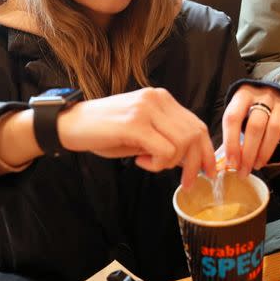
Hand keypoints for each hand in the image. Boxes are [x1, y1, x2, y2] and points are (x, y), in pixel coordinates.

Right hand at [57, 87, 215, 187]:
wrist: (70, 124)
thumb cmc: (105, 130)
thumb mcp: (142, 132)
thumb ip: (166, 138)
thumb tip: (192, 159)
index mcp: (162, 98)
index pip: (197, 125)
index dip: (208, 151)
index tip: (209, 172)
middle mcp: (158, 99)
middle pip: (195, 134)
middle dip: (194, 164)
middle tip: (185, 182)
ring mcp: (146, 109)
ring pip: (182, 143)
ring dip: (170, 163)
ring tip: (149, 163)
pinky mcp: (135, 123)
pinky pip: (164, 150)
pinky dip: (158, 163)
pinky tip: (140, 161)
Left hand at [221, 84, 279, 176]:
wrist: (272, 93)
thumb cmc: (251, 110)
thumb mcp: (239, 115)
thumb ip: (232, 134)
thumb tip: (223, 162)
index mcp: (243, 95)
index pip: (233, 118)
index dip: (231, 142)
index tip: (231, 163)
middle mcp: (263, 95)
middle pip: (255, 125)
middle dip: (249, 152)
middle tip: (245, 170)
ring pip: (275, 126)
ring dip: (266, 150)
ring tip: (258, 164)